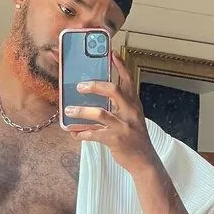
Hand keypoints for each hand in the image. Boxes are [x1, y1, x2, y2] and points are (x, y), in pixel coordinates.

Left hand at [64, 52, 154, 174]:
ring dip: (81, 111)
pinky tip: (73, 132)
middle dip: (94, 86)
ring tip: (68, 110)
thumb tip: (94, 99)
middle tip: (79, 86)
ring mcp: (123, 125)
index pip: (127, 79)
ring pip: (100, 113)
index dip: (119, 65)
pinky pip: (94, 134)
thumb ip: (118, 106)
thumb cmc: (134, 137)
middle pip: (112, 90)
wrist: (144, 160)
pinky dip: (81, 133)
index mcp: (133, 103)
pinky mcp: (116, 140)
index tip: (110, 53)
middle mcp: (130, 111)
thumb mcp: (131, 118)